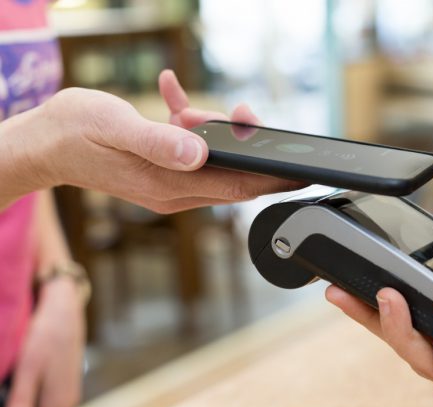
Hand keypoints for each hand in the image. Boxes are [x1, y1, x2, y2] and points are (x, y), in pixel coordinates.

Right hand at [1, 71, 300, 211]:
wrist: (41, 143)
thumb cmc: (71, 133)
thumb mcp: (113, 127)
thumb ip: (157, 141)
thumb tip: (200, 152)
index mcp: (168, 185)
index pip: (234, 186)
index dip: (269, 176)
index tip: (296, 163)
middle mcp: (175, 190)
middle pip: (233, 176)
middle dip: (250, 148)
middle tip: (244, 116)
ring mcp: (170, 181)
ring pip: (217, 161)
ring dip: (218, 133)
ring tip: (194, 107)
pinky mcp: (164, 167)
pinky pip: (192, 149)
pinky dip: (191, 124)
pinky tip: (174, 96)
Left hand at [4, 279, 84, 406]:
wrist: (64, 307)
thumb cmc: (45, 334)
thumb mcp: (28, 366)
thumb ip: (22, 400)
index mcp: (59, 402)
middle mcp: (68, 401)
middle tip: (5, 398)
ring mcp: (69, 390)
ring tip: (12, 386)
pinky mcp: (66, 380)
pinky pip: (47, 400)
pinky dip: (34, 396)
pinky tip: (24, 377)